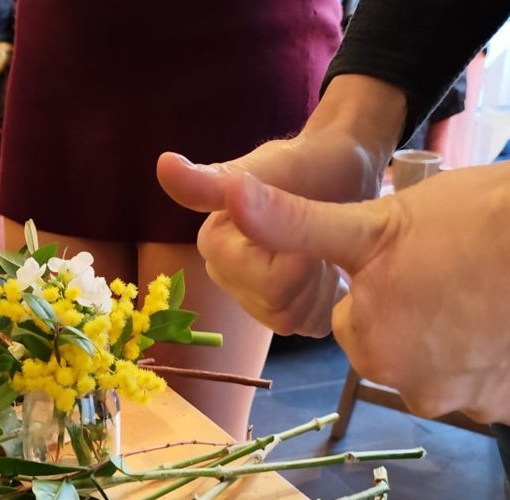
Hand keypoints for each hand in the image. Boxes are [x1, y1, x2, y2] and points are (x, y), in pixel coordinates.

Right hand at [157, 75, 406, 336]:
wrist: (345, 169)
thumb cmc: (311, 163)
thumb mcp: (275, 166)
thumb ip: (219, 179)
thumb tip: (164, 164)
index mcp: (214, 244)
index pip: (268, 283)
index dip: (302, 256)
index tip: (310, 220)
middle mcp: (225, 274)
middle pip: (278, 306)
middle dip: (311, 271)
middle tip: (322, 232)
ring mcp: (252, 297)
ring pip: (293, 318)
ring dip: (322, 284)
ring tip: (327, 245)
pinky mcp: (283, 311)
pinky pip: (308, 325)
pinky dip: (328, 299)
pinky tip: (331, 266)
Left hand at [203, 112, 509, 427]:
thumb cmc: (470, 214)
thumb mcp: (372, 219)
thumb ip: (293, 223)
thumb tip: (226, 196)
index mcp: (371, 347)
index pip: (362, 323)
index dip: (387, 286)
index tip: (421, 258)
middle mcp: (417, 393)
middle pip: (402, 355)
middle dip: (420, 319)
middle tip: (459, 273)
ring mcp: (478, 410)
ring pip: (452, 375)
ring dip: (464, 344)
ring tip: (494, 291)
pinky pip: (504, 392)